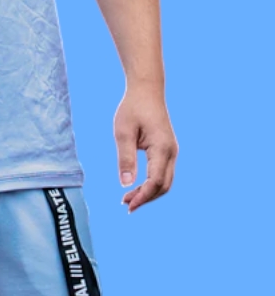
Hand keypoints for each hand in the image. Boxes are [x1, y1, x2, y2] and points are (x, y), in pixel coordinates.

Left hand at [114, 83, 177, 212]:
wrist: (147, 90)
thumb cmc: (133, 108)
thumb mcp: (123, 132)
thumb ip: (125, 158)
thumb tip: (126, 184)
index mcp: (162, 148)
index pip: (155, 181)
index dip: (143, 196)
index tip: (128, 205)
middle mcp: (172, 152)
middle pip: (163, 186)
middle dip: (146, 198)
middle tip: (125, 205)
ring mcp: (172, 151)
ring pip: (165, 181)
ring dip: (149, 192)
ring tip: (128, 198)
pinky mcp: (168, 150)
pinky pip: (163, 173)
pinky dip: (152, 183)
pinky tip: (137, 185)